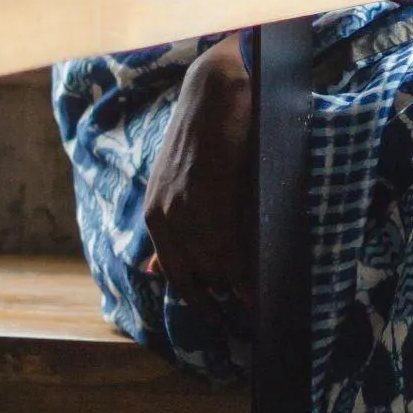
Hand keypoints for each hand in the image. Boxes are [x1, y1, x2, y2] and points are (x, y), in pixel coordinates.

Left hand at [143, 34, 255, 315]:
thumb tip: (153, 272)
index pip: (173, 274)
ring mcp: (188, 211)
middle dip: (220, 302)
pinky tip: (260, 289)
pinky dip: (246, 274)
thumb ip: (170, 229)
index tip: (218, 320)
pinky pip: (230, 252)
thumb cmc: (204, 134)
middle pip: (195, 278)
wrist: (215, 92)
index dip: (198, 300)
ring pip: (215, 269)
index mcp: (155, 215)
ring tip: (260, 303)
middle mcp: (165, 218)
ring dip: (238, 289)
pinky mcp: (213, 200)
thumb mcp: (176, 185)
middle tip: (244, 317)